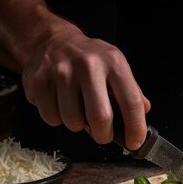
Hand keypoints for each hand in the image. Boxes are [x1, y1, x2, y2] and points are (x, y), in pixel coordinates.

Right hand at [20, 27, 150, 148]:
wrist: (50, 40)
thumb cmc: (88, 59)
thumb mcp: (115, 66)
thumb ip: (131, 92)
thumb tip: (143, 116)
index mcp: (113, 62)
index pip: (131, 102)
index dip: (135, 128)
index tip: (135, 143)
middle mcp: (88, 65)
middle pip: (100, 118)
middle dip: (104, 135)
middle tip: (103, 134)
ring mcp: (61, 73)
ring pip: (73, 123)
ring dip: (77, 125)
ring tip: (78, 110)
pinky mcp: (39, 82)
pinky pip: (52, 118)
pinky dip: (57, 118)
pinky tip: (60, 103)